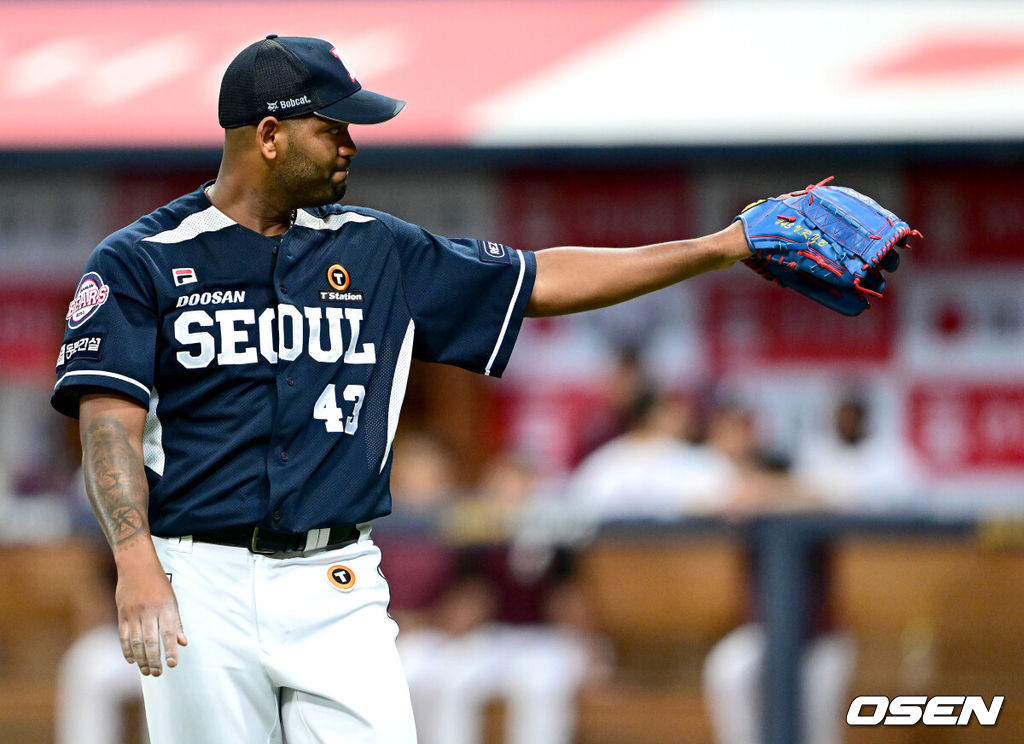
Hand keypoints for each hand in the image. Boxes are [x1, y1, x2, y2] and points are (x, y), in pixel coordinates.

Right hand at [115, 550, 187, 675]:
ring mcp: (133, 613)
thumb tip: (182, 642)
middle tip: (157, 673)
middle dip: (154, 660)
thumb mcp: (172, 600)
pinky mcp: (122, 614)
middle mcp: (149, 611)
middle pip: (151, 641)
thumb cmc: (157, 582)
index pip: (168, 633)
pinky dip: (127, 650)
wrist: (136, 565)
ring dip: (141, 659)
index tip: (172, 664)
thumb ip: (176, 622)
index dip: (170, 650)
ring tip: (146, 671)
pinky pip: (124, 636)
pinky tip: (132, 660)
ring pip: (136, 642)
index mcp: (165, 607)